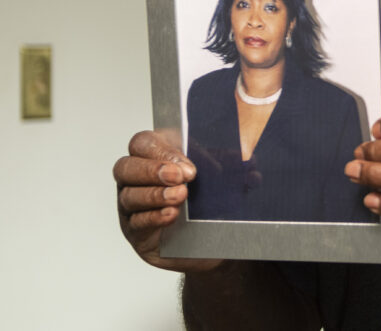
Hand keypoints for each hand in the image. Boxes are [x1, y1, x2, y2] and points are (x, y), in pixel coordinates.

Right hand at [113, 130, 221, 271]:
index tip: (188, 164)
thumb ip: (233, 166)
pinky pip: (136, 222)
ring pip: (129, 195)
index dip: (161, 150)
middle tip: (181, 177)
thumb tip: (252, 165)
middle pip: (126, 167)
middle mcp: (137, 180)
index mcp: (155, 157)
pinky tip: (171, 215)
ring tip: (180, 196)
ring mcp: (132, 207)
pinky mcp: (137, 232)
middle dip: (153, 170)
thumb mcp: (224, 177)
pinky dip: (154, 217)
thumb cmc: (211, 200)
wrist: (214, 238)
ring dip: (155, 195)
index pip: (143, 143)